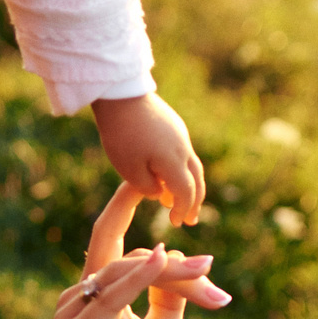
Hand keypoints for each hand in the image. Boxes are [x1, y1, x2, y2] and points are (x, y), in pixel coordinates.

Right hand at [53, 185, 229, 318]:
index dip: (128, 212)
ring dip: (166, 271)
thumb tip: (183, 261)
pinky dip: (137, 278)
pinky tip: (160, 259)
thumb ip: (168, 297)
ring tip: (203, 271)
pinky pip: (111, 298)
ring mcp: (72, 315)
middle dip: (174, 264)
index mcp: (98, 296)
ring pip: (123, 273)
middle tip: (211, 268)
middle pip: (129, 259)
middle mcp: (79, 299)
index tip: (150, 185)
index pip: (109, 240)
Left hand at [91, 93, 206, 226]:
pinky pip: (184, 154)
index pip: (186, 193)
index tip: (176, 223)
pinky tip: (169, 176)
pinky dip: (182, 171)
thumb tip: (161, 194)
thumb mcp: (129, 169)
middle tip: (191, 220)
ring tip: (181, 201)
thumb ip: (147, 188)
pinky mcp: (174, 126)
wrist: (121, 95)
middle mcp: (183, 149)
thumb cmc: (121, 135)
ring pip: (192, 166)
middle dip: (194, 202)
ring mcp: (181, 135)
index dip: (182, 210)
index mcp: (173, 162)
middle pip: (197, 180)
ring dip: (190, 186)